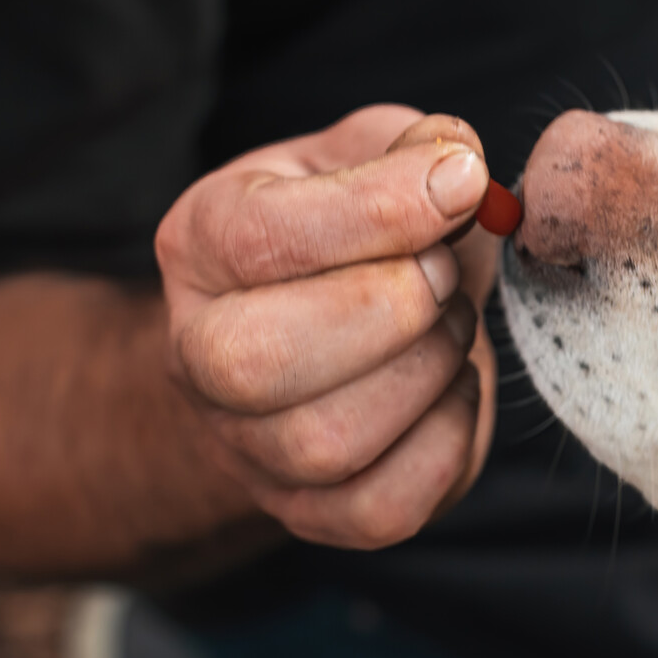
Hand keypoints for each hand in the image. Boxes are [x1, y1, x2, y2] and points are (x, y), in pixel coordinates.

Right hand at [155, 105, 500, 548]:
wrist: (327, 328)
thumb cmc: (353, 233)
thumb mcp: (368, 156)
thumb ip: (412, 144)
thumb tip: (455, 166)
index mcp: (200, 242)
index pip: (262, 237)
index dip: (379, 210)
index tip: (459, 182)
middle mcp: (198, 352)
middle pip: (260, 361)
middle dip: (392, 310)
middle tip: (443, 274)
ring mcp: (245, 446)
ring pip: (326, 444)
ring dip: (428, 373)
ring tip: (449, 326)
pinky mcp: (308, 513)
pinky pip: (382, 509)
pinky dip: (446, 444)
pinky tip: (451, 389)